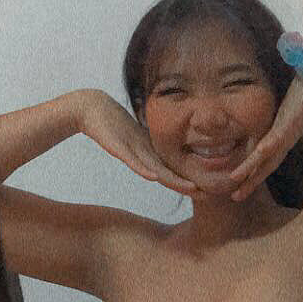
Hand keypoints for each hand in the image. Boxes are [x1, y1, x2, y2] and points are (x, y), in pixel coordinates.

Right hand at [75, 89, 198, 195]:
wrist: (93, 107)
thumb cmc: (111, 126)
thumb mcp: (129, 144)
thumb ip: (141, 155)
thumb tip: (155, 168)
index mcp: (148, 152)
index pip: (169, 171)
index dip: (185, 183)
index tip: (204, 194)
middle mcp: (145, 150)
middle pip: (168, 171)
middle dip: (186, 184)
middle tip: (209, 195)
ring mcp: (132, 148)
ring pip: (155, 167)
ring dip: (173, 179)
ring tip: (193, 188)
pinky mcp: (117, 146)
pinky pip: (131, 159)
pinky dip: (143, 169)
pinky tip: (155, 176)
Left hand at [229, 76, 302, 200]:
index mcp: (287, 137)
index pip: (270, 161)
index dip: (260, 176)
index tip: (247, 189)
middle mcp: (280, 134)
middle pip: (262, 162)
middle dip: (249, 180)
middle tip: (234, 197)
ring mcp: (282, 128)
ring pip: (262, 154)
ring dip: (248, 170)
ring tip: (232, 183)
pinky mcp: (287, 122)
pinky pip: (272, 141)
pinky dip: (262, 153)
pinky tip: (253, 162)